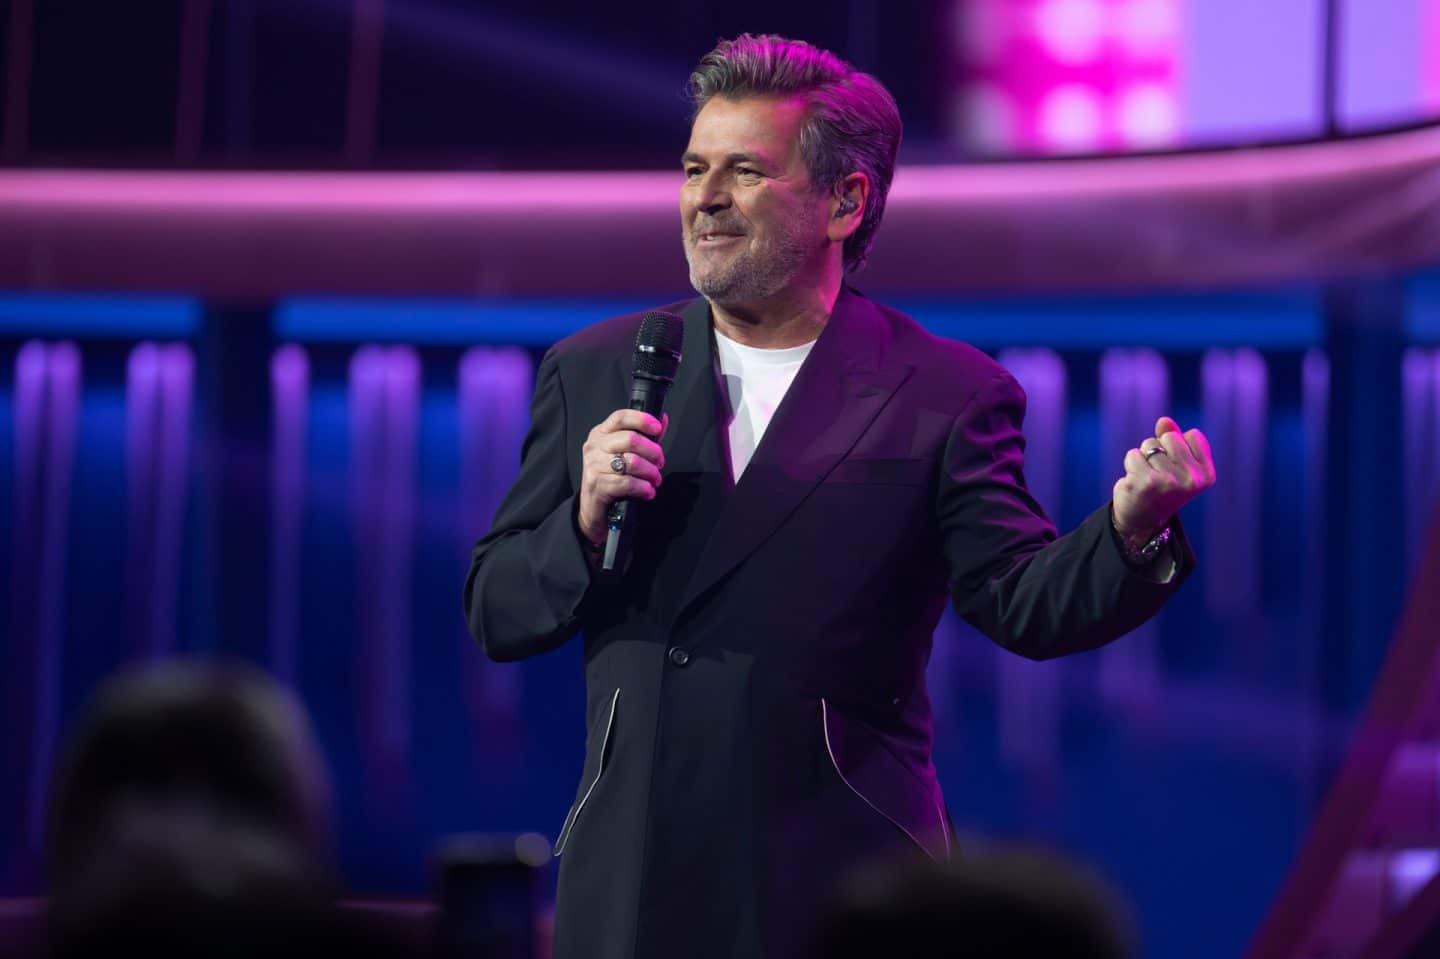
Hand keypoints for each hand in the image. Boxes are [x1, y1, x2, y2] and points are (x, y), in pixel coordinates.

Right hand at [577, 409, 668, 545]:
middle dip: (653, 452)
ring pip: (632, 462)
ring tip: (655, 480)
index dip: (642, 420)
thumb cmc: (610, 477)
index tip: (657, 429)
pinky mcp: (597, 485)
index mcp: (601, 434)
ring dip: (650, 472)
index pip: (621, 417)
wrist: (592, 507)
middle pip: (631, 439)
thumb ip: (643, 436)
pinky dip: (643, 488)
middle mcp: (595, 447)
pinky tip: (647, 491)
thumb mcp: (624, 453)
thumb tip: (661, 419)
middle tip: (659, 462)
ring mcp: (594, 466)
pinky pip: (628, 483)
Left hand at [1112, 416, 1215, 538]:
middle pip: (1170, 437)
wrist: (1142, 520)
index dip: (1179, 445)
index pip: (1193, 435)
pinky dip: (1131, 464)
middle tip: (1158, 472)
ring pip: (1149, 444)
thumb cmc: (1162, 486)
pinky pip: (1133, 454)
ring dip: (1143, 457)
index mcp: (1206, 474)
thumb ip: (1174, 437)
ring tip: (1147, 476)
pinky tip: (1136, 480)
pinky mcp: (1146, 482)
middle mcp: (1191, 479)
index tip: (1176, 467)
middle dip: (1159, 448)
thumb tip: (1164, 420)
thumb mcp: (1176, 462)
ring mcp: (1169, 481)